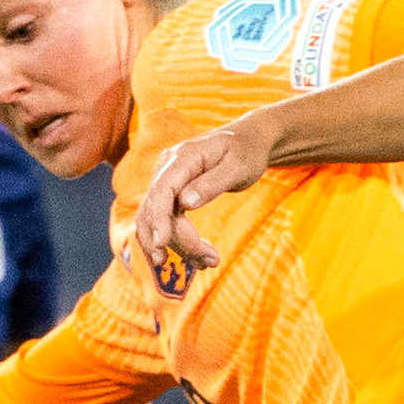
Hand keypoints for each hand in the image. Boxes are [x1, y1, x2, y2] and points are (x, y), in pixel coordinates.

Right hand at [133, 120, 271, 273]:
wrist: (246, 140)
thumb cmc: (246, 150)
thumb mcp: (238, 165)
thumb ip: (213, 182)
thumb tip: (185, 203)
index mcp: (181, 157)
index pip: (161, 191)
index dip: (158, 219)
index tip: (162, 245)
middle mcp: (167, 168)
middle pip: (156, 211)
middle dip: (178, 241)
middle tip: (211, 262)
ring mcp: (166, 181)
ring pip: (156, 221)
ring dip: (178, 247)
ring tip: (209, 263)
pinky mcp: (170, 194)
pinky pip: (166, 221)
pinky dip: (179, 242)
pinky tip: (200, 257)